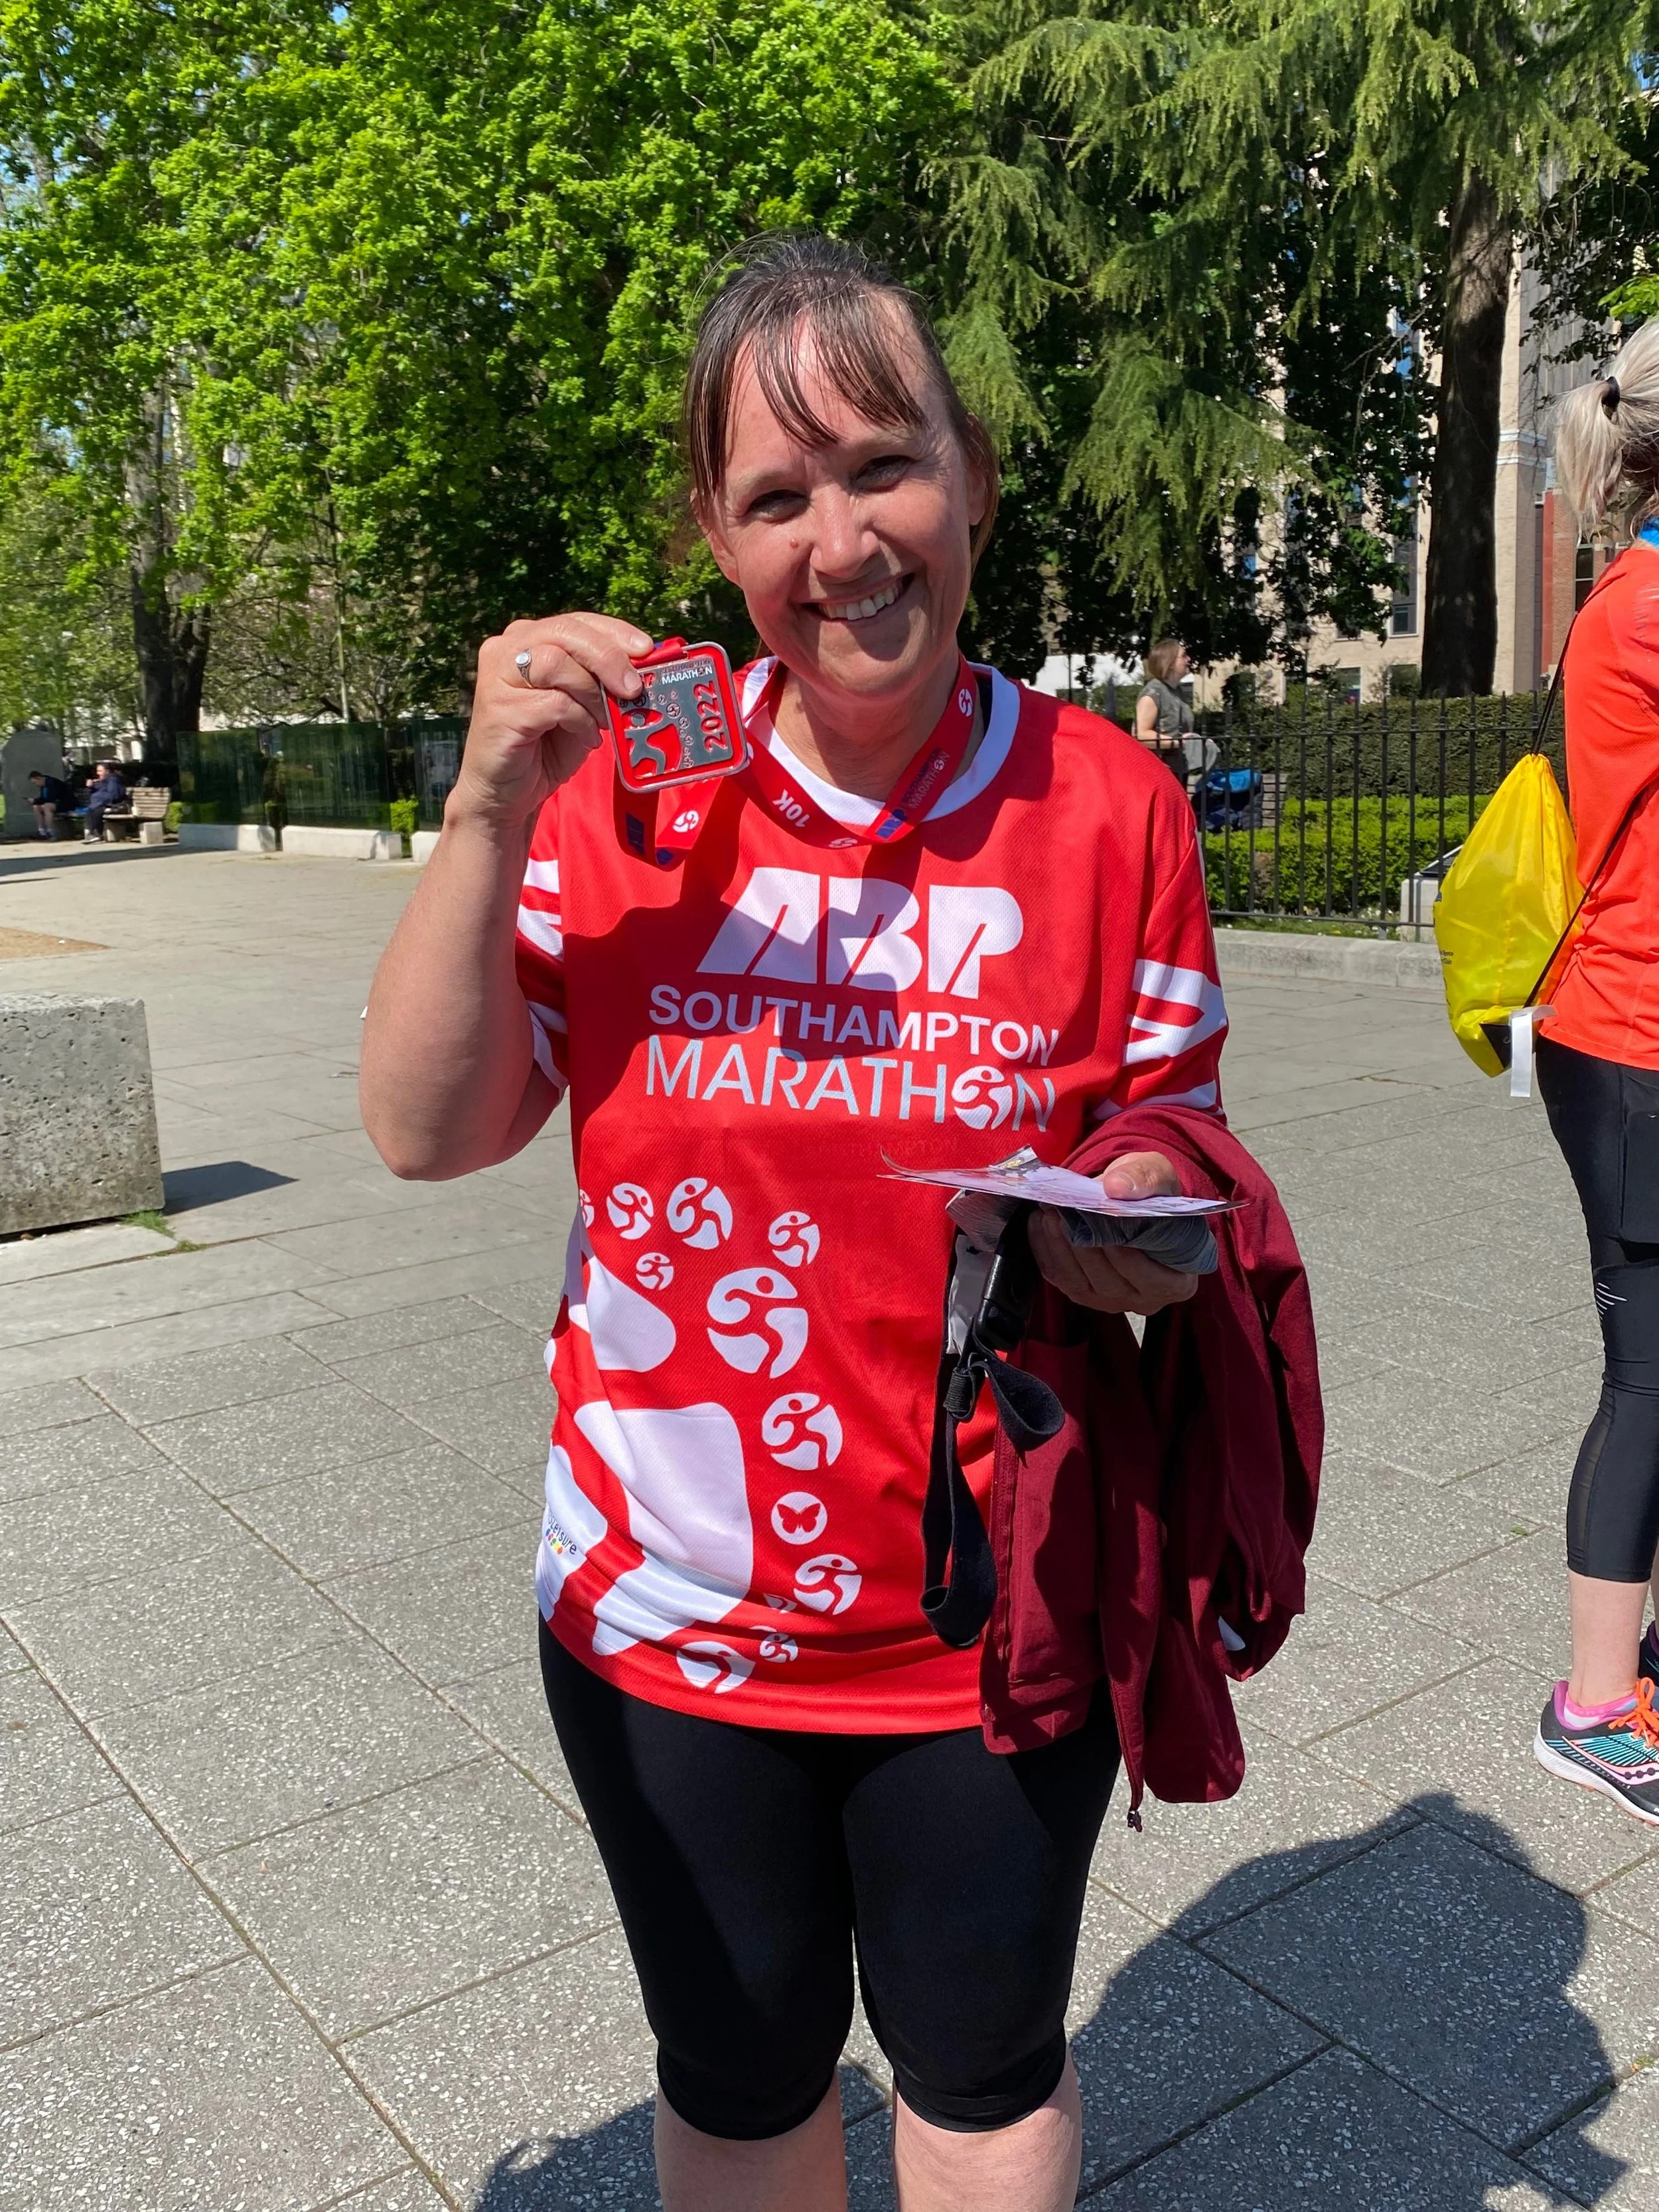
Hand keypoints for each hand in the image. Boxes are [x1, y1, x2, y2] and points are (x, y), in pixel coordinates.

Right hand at [449, 611, 653, 828]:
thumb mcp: (583, 705)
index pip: (577, 621)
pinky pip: (554, 702)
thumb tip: (643, 665)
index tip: (645, 649)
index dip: (614, 632)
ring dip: (591, 694)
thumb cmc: (547, 746)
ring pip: (556, 663)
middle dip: (607, 657)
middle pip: (564, 632)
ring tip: (602, 722)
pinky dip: (580, 721)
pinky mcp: (499, 707)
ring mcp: (498, 675)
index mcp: (529, 639)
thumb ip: (601, 680)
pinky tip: (586, 738)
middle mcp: (507, 649)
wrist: (507, 793)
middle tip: (633, 688)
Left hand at [1028, 1150, 1198, 1315]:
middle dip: (1085, 1243)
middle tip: (1066, 1209)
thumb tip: (1116, 1187)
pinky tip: (1040, 1223)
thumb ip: (1144, 1178)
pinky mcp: (1081, 1294)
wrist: (1130, 1200)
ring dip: (1060, 1246)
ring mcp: (1110, 1301)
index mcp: (1177, 1283)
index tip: (1103, 1218)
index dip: (1124, 1248)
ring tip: (1050, 1212)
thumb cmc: (1152, 1192)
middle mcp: (1144, 1300)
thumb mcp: (1158, 1174)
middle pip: (1109, 1280)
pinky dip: (1045, 1250)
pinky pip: (1058, 1277)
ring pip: (1079, 1282)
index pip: (1149, 1275)